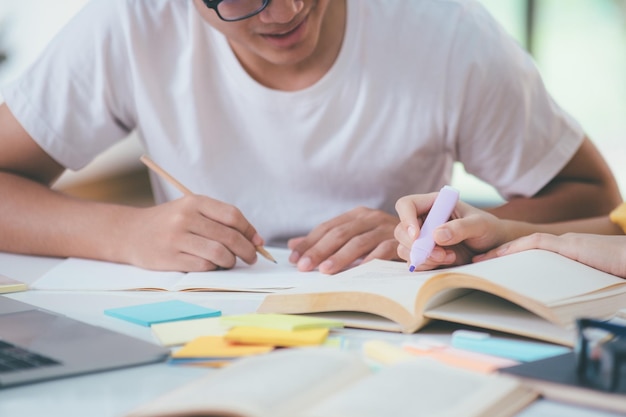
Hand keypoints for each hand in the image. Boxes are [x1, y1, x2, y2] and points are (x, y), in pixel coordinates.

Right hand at [119, 194, 264, 271]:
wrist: (130, 232)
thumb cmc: (169, 222)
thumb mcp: (191, 210)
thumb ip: (220, 220)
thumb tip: (256, 240)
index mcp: (194, 202)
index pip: (233, 216)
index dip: (249, 231)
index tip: (257, 241)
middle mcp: (185, 217)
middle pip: (229, 236)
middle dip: (247, 250)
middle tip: (251, 257)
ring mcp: (176, 238)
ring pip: (219, 254)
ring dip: (230, 261)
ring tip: (229, 262)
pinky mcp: (170, 258)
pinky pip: (204, 266)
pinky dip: (213, 268)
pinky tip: (211, 265)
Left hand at [287, 207, 399, 273]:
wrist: (422, 234)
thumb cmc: (381, 238)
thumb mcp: (353, 235)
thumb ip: (324, 240)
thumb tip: (292, 245)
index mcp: (357, 215)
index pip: (327, 227)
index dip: (309, 242)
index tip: (293, 258)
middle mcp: (370, 218)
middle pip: (339, 234)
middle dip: (319, 251)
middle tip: (304, 266)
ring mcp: (385, 229)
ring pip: (358, 243)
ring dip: (340, 258)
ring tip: (324, 271)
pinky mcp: (399, 242)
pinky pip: (382, 252)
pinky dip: (368, 262)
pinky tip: (356, 273)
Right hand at [394, 193, 507, 269]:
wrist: (493, 247)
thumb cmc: (487, 228)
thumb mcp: (479, 225)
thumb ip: (460, 228)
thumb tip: (437, 235)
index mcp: (433, 204)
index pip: (406, 205)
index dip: (406, 219)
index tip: (417, 235)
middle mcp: (423, 220)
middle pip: (401, 230)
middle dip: (417, 245)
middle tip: (439, 253)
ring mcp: (422, 238)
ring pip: (405, 248)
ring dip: (424, 257)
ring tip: (449, 257)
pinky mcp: (425, 254)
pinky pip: (414, 261)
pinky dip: (427, 265)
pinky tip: (447, 261)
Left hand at [475, 233, 625, 277]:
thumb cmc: (618, 273)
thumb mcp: (587, 281)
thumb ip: (567, 284)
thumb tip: (550, 305)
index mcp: (566, 255)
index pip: (529, 255)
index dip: (506, 259)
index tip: (487, 266)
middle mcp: (563, 246)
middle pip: (523, 250)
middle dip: (498, 256)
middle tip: (474, 264)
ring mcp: (567, 244)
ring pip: (526, 246)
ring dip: (501, 253)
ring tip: (480, 261)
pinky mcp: (572, 246)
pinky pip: (538, 244)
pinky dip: (517, 248)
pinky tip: (500, 254)